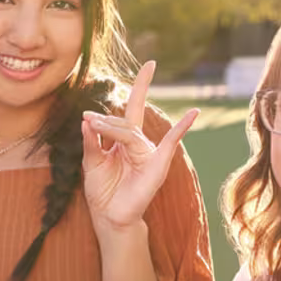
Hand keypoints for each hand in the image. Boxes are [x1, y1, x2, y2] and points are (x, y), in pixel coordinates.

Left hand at [79, 60, 198, 232]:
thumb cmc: (103, 190)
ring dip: (111, 127)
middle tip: (88, 118)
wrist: (110, 217)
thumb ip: (92, 142)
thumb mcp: (91, 163)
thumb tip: (88, 120)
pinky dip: (182, 128)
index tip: (151, 64)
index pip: (133, 108)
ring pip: (130, 132)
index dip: (141, 86)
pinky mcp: (157, 165)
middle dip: (105, 120)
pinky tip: (193, 114)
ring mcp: (150, 153)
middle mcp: (140, 144)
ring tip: (93, 123)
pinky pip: (171, 144)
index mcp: (126, 140)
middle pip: (125, 121)